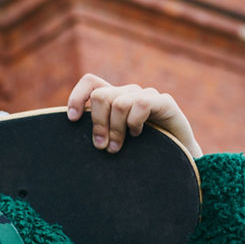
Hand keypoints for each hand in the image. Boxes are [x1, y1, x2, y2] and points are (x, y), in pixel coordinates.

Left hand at [66, 74, 202, 158]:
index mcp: (113, 99)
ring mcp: (147, 96)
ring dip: (115, 129)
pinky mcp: (165, 102)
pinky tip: (137, 135)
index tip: (72, 120)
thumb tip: (68, 132)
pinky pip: (141, 103)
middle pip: (100, 95)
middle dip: (97, 123)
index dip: (78, 97)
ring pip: (118, 103)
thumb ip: (95, 134)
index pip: (91, 82)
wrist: (176, 161)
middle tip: (102, 146)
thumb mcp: (110, 142)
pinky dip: (134, 122)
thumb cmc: (137, 154)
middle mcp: (128, 94)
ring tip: (118, 147)